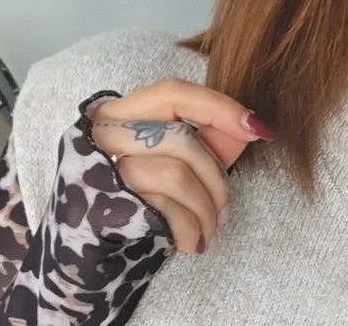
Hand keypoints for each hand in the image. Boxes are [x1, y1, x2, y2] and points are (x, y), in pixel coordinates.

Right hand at [89, 78, 274, 253]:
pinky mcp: (102, 206)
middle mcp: (103, 133)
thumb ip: (212, 139)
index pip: (174, 93)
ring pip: (176, 174)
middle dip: (216, 177)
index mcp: (121, 111)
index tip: (257, 129)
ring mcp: (99, 169)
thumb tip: (252, 126)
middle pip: (181, 137)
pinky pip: (164, 209)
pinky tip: (192, 241)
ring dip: (206, 208)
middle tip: (224, 207)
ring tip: (211, 227)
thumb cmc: (142, 199)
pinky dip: (189, 229)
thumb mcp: (180, 162)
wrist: (90, 254)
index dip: (219, 107)